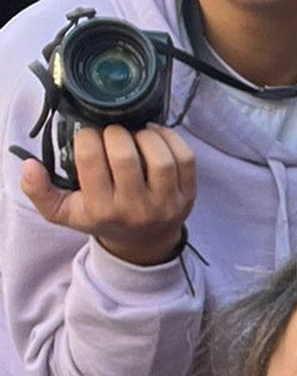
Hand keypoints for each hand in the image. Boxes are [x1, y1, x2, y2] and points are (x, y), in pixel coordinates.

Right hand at [20, 125, 195, 265]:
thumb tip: (29, 166)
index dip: (87, 138)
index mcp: (101, 210)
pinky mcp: (188, 195)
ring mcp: (165, 203)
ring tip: (134, 134)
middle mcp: (134, 209)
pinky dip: (171, 139)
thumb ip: (40, 192)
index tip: (88, 136)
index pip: (91, 161)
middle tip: (111, 133)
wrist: (143, 242)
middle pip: (126, 157)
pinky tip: (155, 136)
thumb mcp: (65, 212)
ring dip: (145, 135)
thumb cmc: (101, 218)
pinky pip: (186, 158)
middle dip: (115, 134)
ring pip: (160, 158)